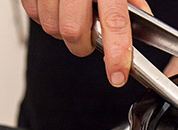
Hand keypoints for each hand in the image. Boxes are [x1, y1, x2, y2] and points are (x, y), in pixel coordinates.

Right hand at [21, 0, 151, 86]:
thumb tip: (144, 22)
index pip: (114, 24)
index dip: (116, 55)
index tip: (118, 76)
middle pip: (74, 34)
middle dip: (83, 45)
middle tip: (90, 36)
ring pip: (52, 28)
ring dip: (64, 31)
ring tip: (73, 13)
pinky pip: (34, 16)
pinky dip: (46, 18)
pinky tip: (57, 5)